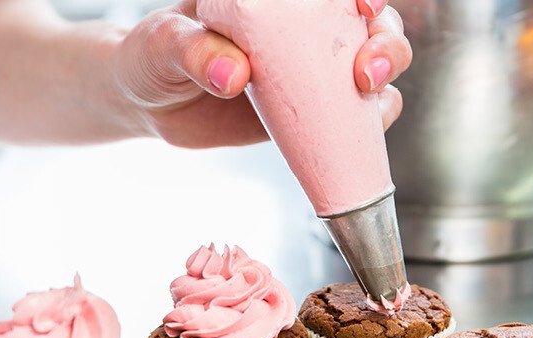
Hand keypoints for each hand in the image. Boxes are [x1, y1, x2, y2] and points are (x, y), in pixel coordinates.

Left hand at [113, 0, 411, 148]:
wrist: (146, 102)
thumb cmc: (153, 55)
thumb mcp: (165, 44)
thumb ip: (195, 51)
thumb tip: (234, 76)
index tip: (365, 3)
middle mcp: (304, 25)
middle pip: (372, 22)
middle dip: (386, 40)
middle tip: (366, 70)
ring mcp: (310, 69)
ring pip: (373, 66)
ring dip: (386, 81)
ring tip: (368, 97)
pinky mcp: (309, 111)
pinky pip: (353, 115)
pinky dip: (370, 121)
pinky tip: (367, 130)